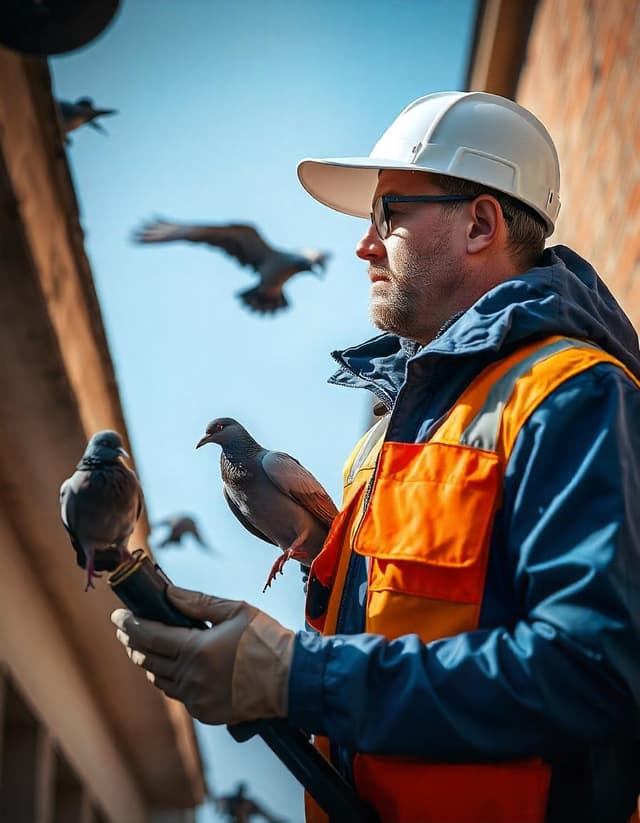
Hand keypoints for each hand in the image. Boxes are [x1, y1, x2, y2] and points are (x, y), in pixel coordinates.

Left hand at [111, 585, 294, 724]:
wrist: (293, 680)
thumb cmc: (267, 639)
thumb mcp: (235, 611)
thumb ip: (197, 602)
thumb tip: (168, 592)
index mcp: (197, 650)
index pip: (149, 636)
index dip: (129, 624)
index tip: (117, 615)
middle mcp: (192, 678)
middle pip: (147, 660)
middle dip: (132, 642)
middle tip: (126, 629)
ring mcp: (197, 699)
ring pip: (159, 679)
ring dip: (148, 662)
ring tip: (145, 647)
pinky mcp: (206, 713)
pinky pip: (178, 694)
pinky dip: (169, 678)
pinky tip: (171, 667)